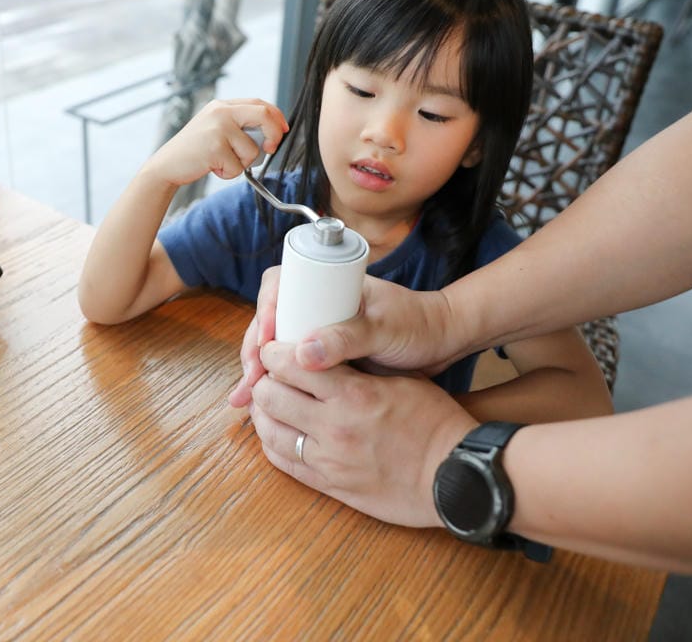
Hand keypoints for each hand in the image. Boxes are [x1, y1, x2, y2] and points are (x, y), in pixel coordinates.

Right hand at [146, 98, 287, 186]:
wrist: (167, 165)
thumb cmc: (193, 151)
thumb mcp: (214, 128)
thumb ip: (237, 124)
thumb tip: (269, 133)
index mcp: (222, 105)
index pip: (260, 103)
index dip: (276, 117)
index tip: (283, 131)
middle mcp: (221, 112)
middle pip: (264, 115)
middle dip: (274, 134)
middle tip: (270, 150)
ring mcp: (218, 128)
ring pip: (252, 149)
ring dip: (241, 164)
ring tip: (220, 162)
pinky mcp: (215, 147)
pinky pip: (238, 167)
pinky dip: (228, 174)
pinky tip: (212, 168)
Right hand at [231, 268, 452, 408]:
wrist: (446, 343)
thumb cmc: (419, 325)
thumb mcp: (383, 329)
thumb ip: (347, 338)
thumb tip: (301, 353)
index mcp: (327, 284)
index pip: (279, 287)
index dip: (264, 313)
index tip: (265, 342)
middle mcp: (318, 306)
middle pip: (271, 321)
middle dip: (254, 351)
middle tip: (250, 381)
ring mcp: (321, 331)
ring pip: (278, 348)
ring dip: (260, 372)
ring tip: (245, 401)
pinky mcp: (328, 357)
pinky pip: (294, 368)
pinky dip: (278, 385)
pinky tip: (266, 407)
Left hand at [248, 341, 478, 527]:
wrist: (457, 475)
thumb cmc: (435, 422)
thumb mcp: (400, 380)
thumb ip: (356, 367)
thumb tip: (318, 350)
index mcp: (353, 394)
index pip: (290, 363)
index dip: (273, 352)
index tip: (273, 348)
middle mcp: (334, 427)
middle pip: (269, 395)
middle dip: (263, 379)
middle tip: (267, 373)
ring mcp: (328, 459)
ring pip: (269, 431)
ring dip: (262, 412)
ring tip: (268, 401)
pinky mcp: (329, 485)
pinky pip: (283, 462)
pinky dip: (272, 443)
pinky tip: (277, 431)